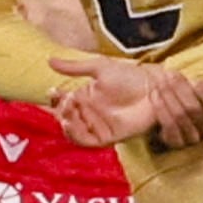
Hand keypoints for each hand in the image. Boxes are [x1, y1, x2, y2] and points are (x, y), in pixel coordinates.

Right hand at [49, 51, 166, 146]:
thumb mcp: (100, 67)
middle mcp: (89, 114)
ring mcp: (98, 126)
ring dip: (66, 123)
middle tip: (66, 100)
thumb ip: (75, 67)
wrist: (152, 88)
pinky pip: (87, 141)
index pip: (63, 102)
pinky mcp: (108, 137)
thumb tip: (49, 60)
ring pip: (73, 132)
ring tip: (69, 110)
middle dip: (61, 111)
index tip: (53, 91)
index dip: (55, 99)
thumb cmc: (130, 76)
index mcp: (85, 97)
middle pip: (66, 118)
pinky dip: (76, 135)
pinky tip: (73, 123)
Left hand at [144, 71, 202, 147]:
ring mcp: (193, 138)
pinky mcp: (177, 143)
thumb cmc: (178, 91)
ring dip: (167, 95)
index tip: (193, 80)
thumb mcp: (190, 84)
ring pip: (180, 116)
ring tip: (159, 82)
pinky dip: (160, 108)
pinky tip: (154, 95)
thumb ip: (194, 82)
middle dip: (179, 88)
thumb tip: (193, 81)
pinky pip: (169, 126)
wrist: (153, 106)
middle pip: (194, 109)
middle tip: (168, 74)